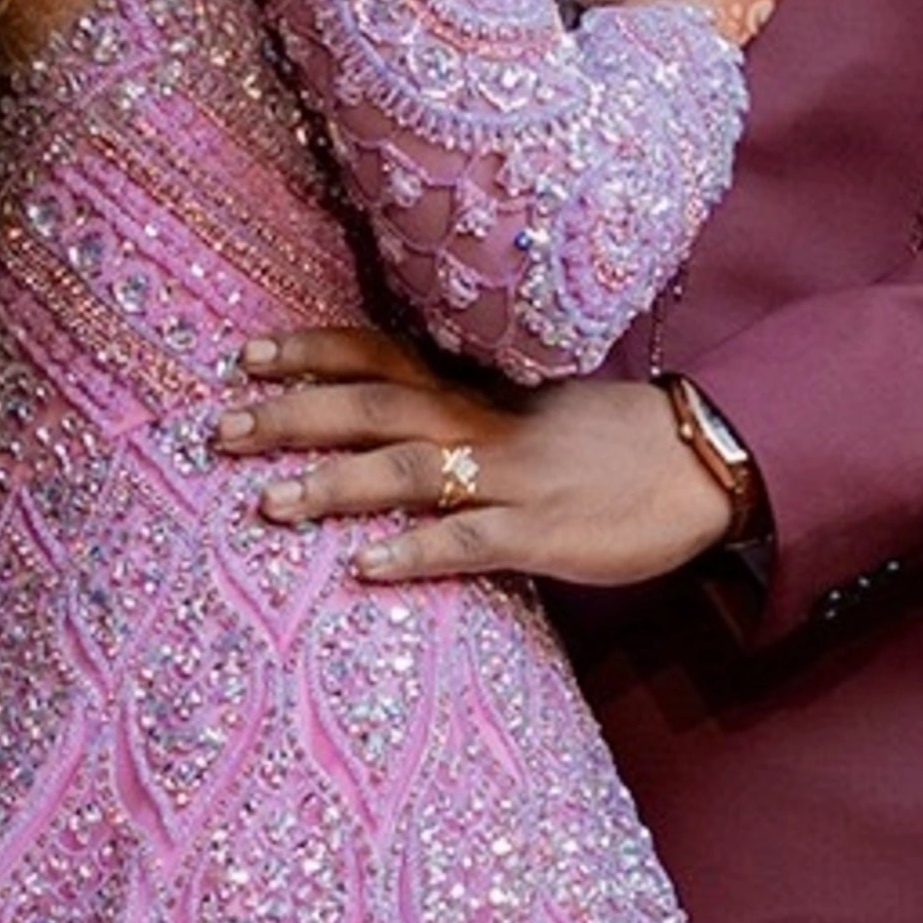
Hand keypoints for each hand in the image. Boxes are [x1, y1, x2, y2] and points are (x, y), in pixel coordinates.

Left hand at [212, 327, 739, 590]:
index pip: (380, 354)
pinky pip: (469, 542)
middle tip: (220, 431)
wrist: (702, 459)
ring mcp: (512, 475)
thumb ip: (464, 408)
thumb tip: (392, 420)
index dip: (311, 354)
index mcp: (477, 389)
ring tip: (270, 504)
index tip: (245, 355)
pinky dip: (415, 553)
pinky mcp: (543, 530)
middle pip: (373, 406)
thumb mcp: (530, 403)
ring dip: (336, 485)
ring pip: (409, 470)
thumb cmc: (611, 439)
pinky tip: (365, 569)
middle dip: (293, 417)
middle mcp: (483, 421)